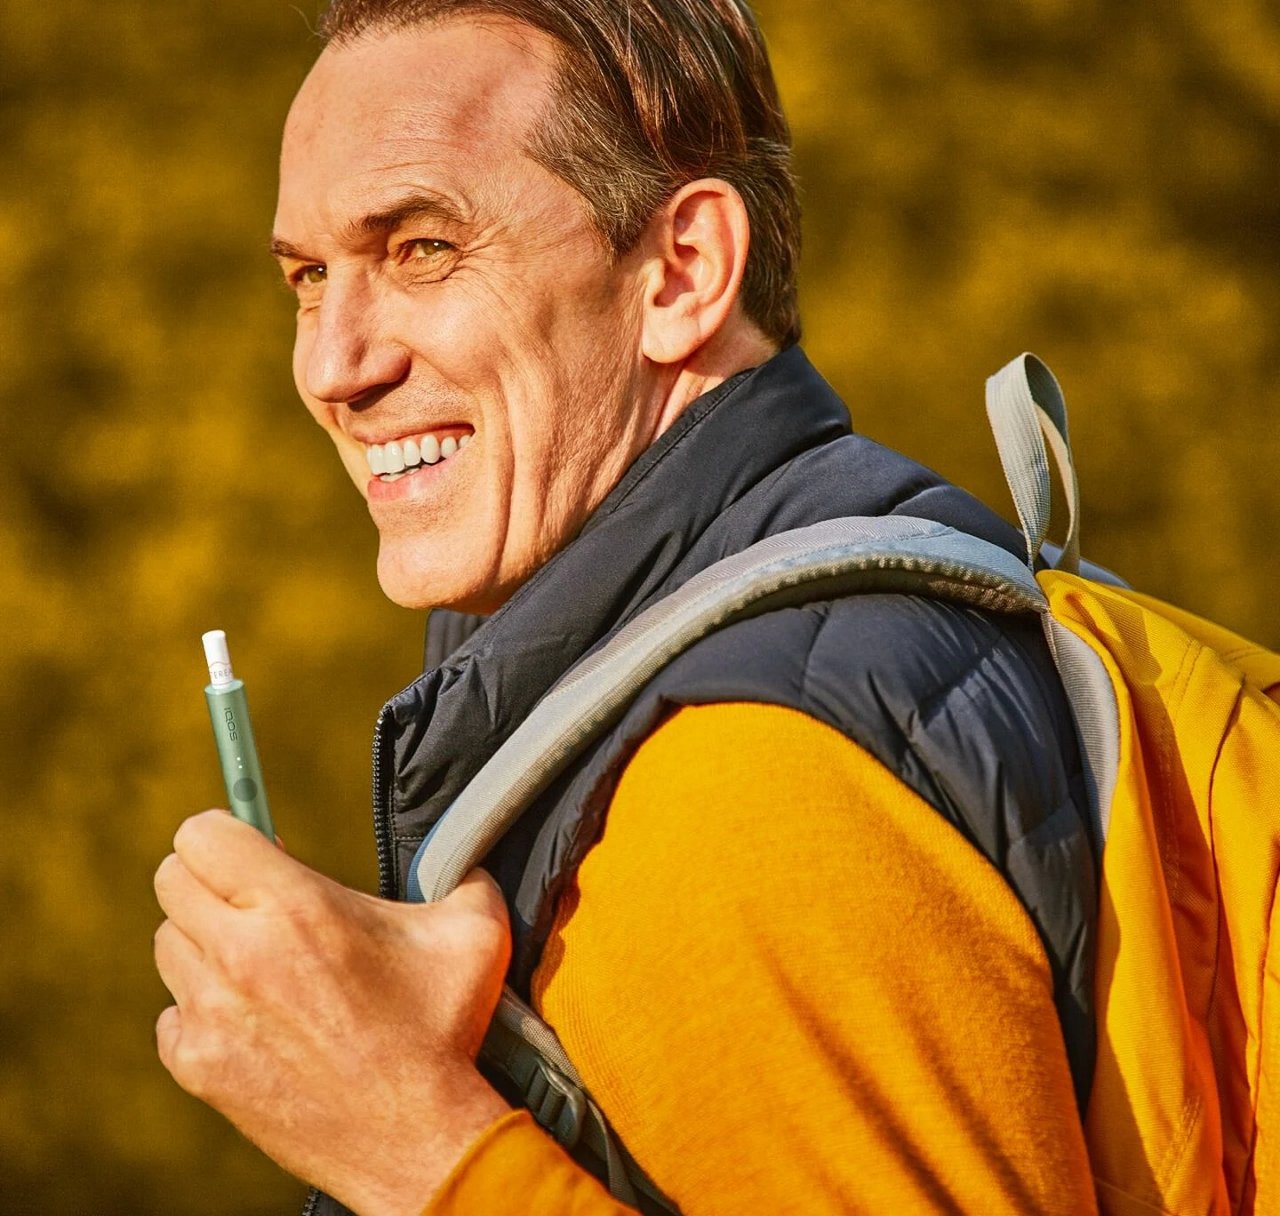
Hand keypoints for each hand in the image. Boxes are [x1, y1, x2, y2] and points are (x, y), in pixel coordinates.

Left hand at [153, 809, 511, 1215]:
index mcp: (298, 905)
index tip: (257, 850)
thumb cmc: (443, 1029)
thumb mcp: (474, 932)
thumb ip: (465, 871)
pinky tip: (254, 1018)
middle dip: (210, 880)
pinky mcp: (199, 1066)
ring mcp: (211, 1014)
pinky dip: (202, 1010)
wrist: (418, 1138)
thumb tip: (466, 853)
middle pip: (171, 881)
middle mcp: (241, 952)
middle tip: (254, 899)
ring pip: (169, 945)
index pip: (202, 835)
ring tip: (261, 962)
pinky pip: (171, 1015)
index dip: (228, 833)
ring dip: (206, 944)